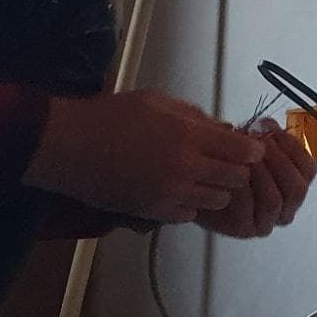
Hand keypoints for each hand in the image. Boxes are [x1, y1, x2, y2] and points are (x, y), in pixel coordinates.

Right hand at [23, 90, 263, 224]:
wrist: (66, 146)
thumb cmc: (109, 116)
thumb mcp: (156, 102)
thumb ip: (194, 116)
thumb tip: (222, 128)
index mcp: (189, 134)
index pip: (245, 150)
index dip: (249, 148)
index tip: (245, 147)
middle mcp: (186, 167)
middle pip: (238, 178)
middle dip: (236, 169)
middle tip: (223, 162)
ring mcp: (171, 193)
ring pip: (218, 200)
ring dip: (215, 189)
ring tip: (198, 177)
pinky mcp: (155, 212)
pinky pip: (191, 214)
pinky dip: (191, 204)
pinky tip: (176, 190)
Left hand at [194, 118, 316, 238]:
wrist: (195, 188)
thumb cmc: (225, 166)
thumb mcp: (247, 147)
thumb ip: (261, 137)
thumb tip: (264, 125)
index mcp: (294, 187)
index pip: (309, 169)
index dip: (292, 147)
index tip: (269, 129)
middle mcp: (285, 208)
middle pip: (296, 188)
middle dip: (277, 161)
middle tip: (256, 144)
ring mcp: (266, 222)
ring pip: (274, 200)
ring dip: (259, 174)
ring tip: (243, 157)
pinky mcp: (244, 230)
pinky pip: (247, 210)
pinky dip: (240, 189)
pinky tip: (230, 174)